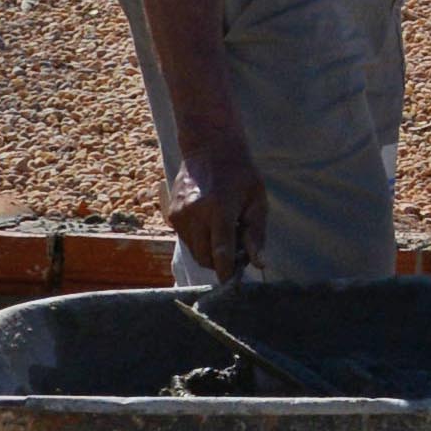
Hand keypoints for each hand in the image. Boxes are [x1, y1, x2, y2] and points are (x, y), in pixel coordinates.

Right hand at [166, 134, 267, 280]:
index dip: (226, 271)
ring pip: (194, 250)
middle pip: (204, 257)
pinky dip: (199, 239)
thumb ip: (256, 234)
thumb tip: (258, 264)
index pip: (220, 251)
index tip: (231, 282)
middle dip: (219, 262)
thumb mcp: (257, 200)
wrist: (209, 148)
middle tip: (236, 250)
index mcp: (219, 209)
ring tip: (224, 230)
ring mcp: (179, 215)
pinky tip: (211, 223)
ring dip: (209, 251)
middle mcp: (194, 214)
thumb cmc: (240, 174)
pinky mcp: (171, 215)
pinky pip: (186, 239)